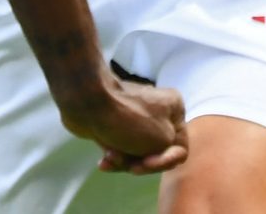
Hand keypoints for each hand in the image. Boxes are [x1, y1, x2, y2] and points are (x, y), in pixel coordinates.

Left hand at [60, 71, 187, 174]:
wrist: (85, 101)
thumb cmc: (128, 119)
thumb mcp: (163, 139)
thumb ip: (170, 151)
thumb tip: (155, 152)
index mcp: (174, 108)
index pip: (179, 149)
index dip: (164, 161)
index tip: (147, 162)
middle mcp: (157, 110)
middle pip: (156, 153)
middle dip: (140, 162)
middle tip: (128, 163)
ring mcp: (135, 117)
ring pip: (137, 153)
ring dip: (124, 161)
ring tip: (110, 156)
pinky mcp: (116, 124)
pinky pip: (121, 148)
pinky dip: (114, 156)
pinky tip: (104, 160)